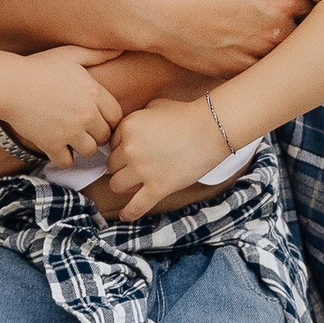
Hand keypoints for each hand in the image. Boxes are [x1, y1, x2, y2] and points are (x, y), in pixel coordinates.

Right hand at [0, 46, 125, 170]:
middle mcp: (87, 115)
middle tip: (84, 129)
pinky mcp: (52, 144)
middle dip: (96, 134)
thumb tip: (120, 50)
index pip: (116, 116)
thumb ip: (97, 54)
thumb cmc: (39, 67)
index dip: (108, 119)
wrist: (9, 84)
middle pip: (105, 136)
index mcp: (94, 93)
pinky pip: (67, 162)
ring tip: (72, 139)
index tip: (97, 117)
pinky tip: (58, 148)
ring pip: (89, 151)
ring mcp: (70, 132)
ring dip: (82, 147)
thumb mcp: (70, 54)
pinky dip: (63, 158)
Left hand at [103, 96, 231, 220]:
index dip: (122, 148)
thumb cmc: (187, 116)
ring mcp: (143, 170)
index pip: (112, 145)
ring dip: (124, 185)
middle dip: (122, 166)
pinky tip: (124, 216)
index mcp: (128, 127)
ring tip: (135, 184)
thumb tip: (128, 132)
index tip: (135, 150)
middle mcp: (130, 149)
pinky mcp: (158, 187)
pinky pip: (136, 206)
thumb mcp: (155, 107)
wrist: (211, 129)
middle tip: (138, 165)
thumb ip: (137, 118)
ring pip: (117, 185)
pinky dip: (129, 213)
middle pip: (112, 166)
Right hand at [126, 0, 308, 77]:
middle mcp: (275, 31)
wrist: (157, 10)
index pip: (316, 6)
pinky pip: (257, 69)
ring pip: (282, 56)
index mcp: (282, 1)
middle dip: (298, 26)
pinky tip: (245, 46)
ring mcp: (255, 54)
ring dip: (278, 47)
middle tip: (289, 18)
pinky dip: (256, 60)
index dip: (310, 2)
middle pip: (304, 34)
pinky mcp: (235, 70)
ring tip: (264, 34)